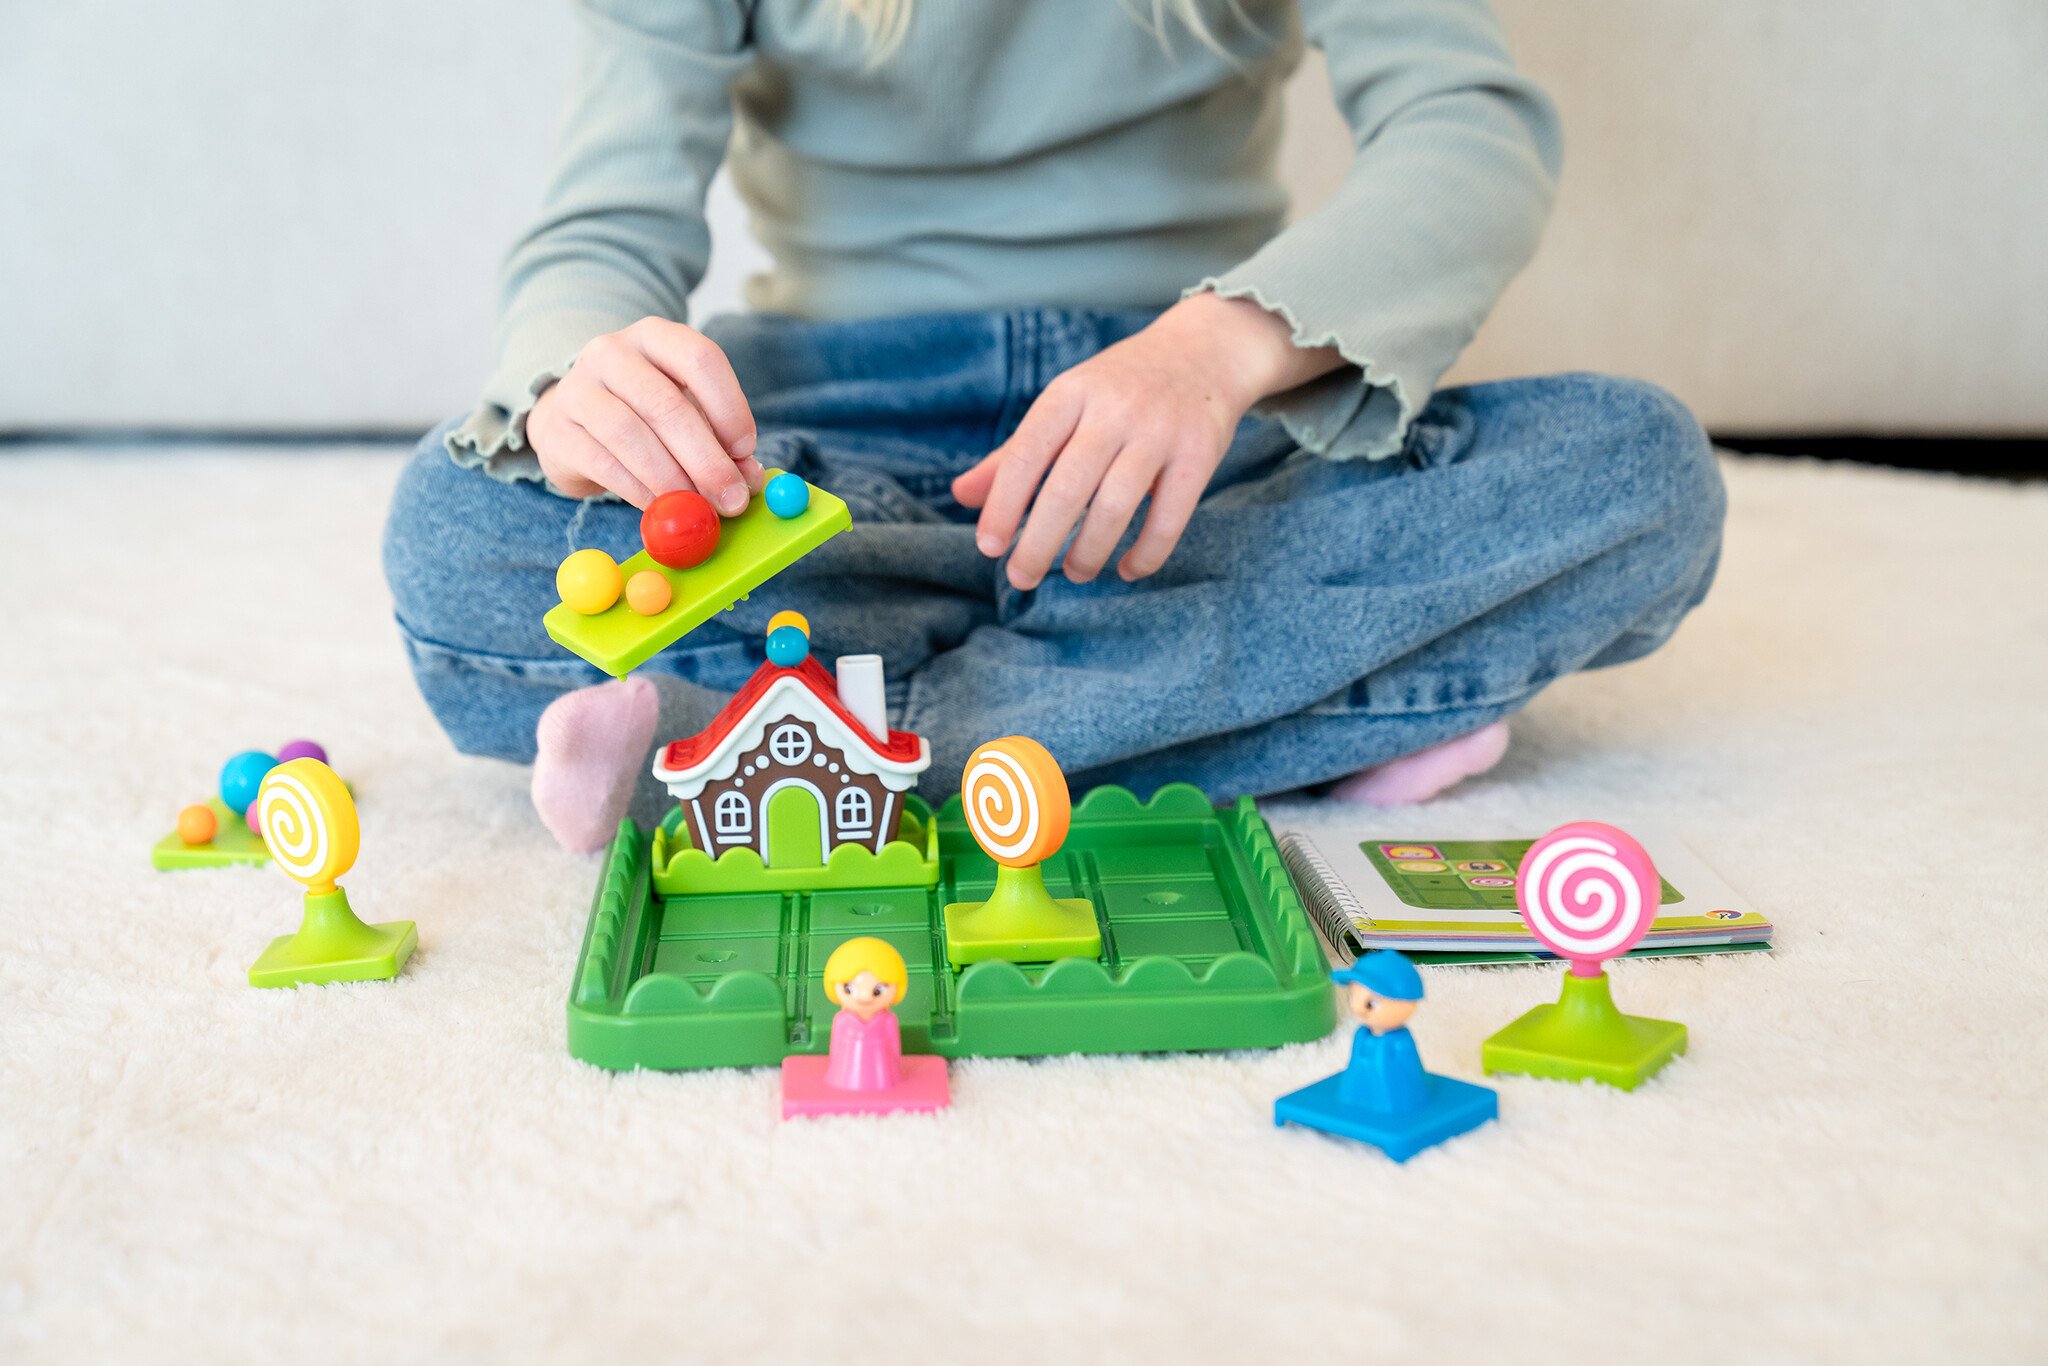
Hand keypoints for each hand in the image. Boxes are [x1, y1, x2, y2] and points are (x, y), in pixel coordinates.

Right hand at [527, 317, 762, 510]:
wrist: (569, 421)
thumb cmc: (640, 415)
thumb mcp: (684, 413)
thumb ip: (719, 441)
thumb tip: (749, 479)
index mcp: (655, 336)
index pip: (700, 358)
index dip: (729, 407)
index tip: (746, 451)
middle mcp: (612, 352)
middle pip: (666, 405)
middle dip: (706, 459)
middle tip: (730, 498)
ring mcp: (578, 388)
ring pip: (631, 435)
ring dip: (672, 480)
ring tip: (696, 509)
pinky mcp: (558, 430)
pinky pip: (604, 464)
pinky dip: (639, 491)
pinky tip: (660, 508)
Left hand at [952, 293, 1339, 589]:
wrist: (1203, 352)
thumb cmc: (1118, 388)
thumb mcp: (1064, 404)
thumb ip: (1014, 453)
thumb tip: (961, 496)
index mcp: (1071, 393)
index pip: (1027, 454)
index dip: (1003, 505)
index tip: (989, 547)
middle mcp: (1114, 409)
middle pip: (1067, 488)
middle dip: (1039, 542)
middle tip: (1021, 577)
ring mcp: (1159, 432)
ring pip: (1115, 507)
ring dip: (1089, 553)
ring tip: (1074, 573)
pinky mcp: (1199, 455)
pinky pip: (1169, 519)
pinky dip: (1145, 554)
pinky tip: (1126, 569)